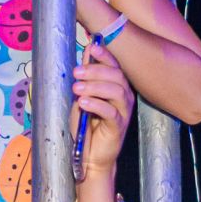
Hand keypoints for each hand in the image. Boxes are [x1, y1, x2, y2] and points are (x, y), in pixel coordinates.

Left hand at [70, 41, 133, 171]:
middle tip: (76, 73)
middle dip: (95, 71)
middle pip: (116, 76)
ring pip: (116, 91)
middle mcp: (124, 97)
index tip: (93, 47)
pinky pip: (111, 112)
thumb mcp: (82, 95)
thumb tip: (88, 50)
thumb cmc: (87, 124)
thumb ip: (87, 75)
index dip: (105, 55)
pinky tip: (83, 102)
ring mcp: (123, 112)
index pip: (115, 66)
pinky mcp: (119, 127)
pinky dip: (96, 104)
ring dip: (94, 87)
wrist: (90, 154)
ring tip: (76, 88)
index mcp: (117, 86)